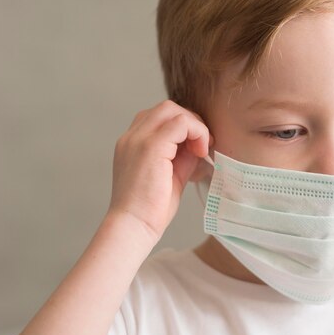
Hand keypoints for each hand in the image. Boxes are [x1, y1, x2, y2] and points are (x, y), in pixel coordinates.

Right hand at [106, 100, 211, 242]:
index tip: (196, 148)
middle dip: (190, 122)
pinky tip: (200, 152)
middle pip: (165, 108)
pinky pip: (180, 122)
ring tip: (201, 149)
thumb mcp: (170, 174)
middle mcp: (131, 137)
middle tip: (201, 146)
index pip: (158, 117)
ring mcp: (138, 139)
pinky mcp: (150, 146)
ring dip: (194, 126)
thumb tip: (198, 143)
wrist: (134, 226)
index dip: (182, 127)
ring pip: (172, 110)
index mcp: (132, 143)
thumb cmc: (150, 208)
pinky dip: (196, 132)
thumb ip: (181, 155)